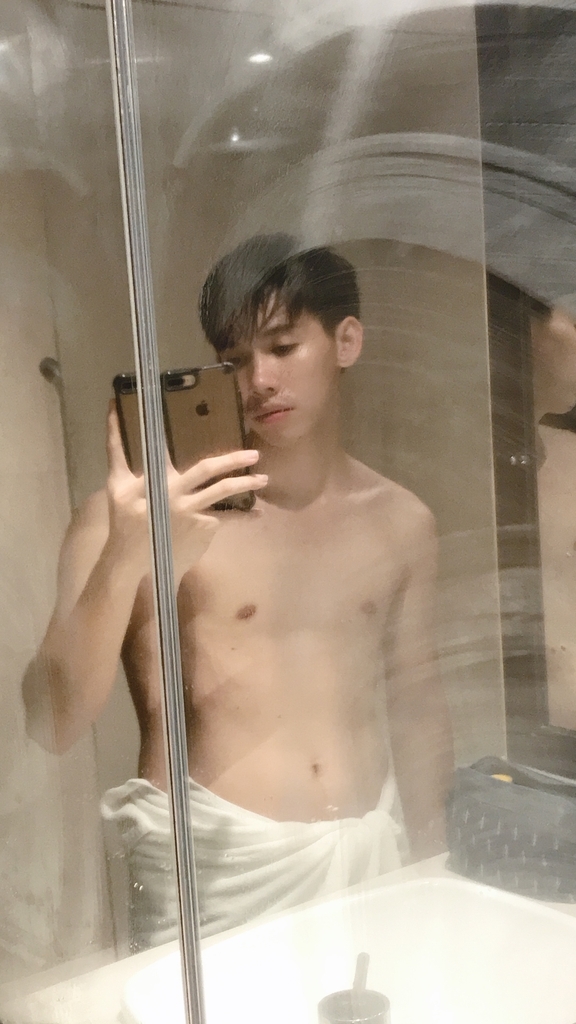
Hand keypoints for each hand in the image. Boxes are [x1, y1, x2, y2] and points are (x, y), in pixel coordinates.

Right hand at [104, 403, 266, 580]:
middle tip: (254, 454)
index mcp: (155, 479)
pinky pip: (226, 519)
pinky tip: (256, 514)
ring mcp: (191, 512)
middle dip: (232, 460)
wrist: (132, 558)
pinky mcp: (201, 529)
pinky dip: (243, 516)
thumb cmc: (124, 517)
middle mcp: (175, 493)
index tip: (189, 413)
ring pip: (223, 494)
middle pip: (207, 470)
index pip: (165, 448)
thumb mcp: (116, 483)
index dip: (175, 431)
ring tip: (264, 479)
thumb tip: (112, 412)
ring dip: (246, 485)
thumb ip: (116, 449)